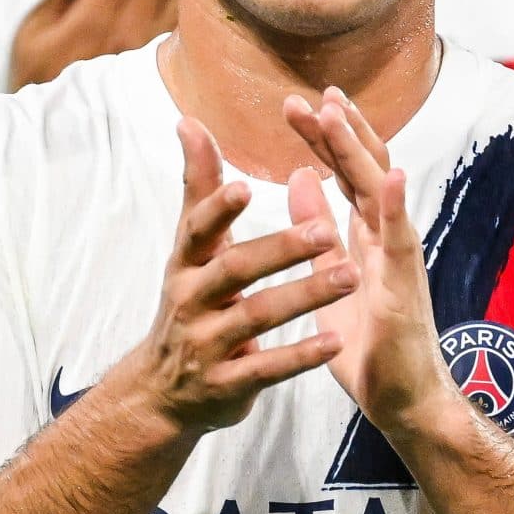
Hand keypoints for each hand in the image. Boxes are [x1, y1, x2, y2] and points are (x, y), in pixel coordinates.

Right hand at [117, 117, 356, 433]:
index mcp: (186, 264)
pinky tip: (335, 340)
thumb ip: (198, 188)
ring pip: (256, 317)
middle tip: (327, 231)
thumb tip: (188, 121)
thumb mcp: (190, 250)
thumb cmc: (190, 303)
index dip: (218, 209)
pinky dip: (300, 356)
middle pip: (234, 270)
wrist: (164, 392)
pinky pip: (267, 369)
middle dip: (279, 249)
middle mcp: (191, 301)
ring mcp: (207, 345)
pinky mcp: (227, 385)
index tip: (246, 185)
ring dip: (304, 295)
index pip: (198, 229)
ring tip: (350, 276)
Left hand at [283, 89, 454, 435]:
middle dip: (339, 131)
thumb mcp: (330, 277)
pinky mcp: (407, 288)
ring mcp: (401, 258)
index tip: (300, 105)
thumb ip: (319, 230)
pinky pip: (403, 242)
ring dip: (360, 151)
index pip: (347, 174)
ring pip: (381, 192)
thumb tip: (299, 178)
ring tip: (338, 112)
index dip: (326, 138)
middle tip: (311, 94)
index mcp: (368, 236)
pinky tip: (393, 178)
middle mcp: (389, 238)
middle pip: (365, 170)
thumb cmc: (371, 346)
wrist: (402, 403)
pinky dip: (400, 207)